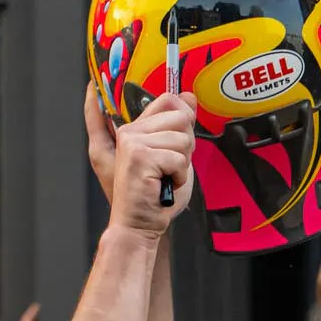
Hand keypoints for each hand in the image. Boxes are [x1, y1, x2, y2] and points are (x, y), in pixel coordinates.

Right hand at [91, 86, 194, 236]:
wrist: (139, 225)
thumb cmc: (155, 196)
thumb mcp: (172, 153)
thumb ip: (179, 126)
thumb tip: (190, 96)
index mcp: (136, 129)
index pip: (168, 100)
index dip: (184, 116)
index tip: (178, 142)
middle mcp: (130, 132)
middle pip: (181, 117)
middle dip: (186, 145)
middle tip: (170, 166)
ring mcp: (132, 143)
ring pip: (182, 139)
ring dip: (182, 164)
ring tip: (166, 177)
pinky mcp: (139, 157)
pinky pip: (179, 158)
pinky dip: (179, 176)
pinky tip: (166, 185)